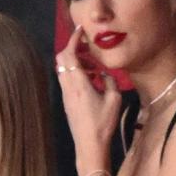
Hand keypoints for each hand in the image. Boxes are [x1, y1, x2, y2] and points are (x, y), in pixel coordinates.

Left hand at [56, 26, 121, 171]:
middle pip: (61, 59)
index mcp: (78, 83)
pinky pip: (67, 80)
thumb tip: (104, 74)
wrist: (89, 145)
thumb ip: (110, 81)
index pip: (69, 54)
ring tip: (93, 67)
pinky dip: (76, 73)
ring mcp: (65, 94)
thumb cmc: (103, 123)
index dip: (73, 39)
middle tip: (87, 48)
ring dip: (75, 62)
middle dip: (72, 49)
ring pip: (63, 69)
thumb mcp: (114, 99)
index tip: (81, 30)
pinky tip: (91, 80)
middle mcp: (68, 86)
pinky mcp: (67, 101)